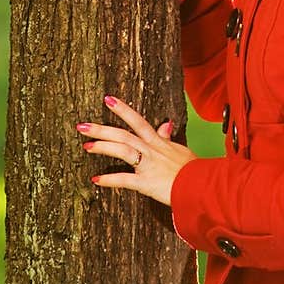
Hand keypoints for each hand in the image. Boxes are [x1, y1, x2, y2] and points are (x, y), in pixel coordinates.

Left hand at [77, 95, 196, 205]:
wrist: (201, 184)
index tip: (108, 99)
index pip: (138, 121)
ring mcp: (148, 165)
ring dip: (103, 147)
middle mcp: (151, 150)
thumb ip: (168, 138)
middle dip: (102, 129)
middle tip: (82, 126)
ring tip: (86, 146)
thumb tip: (166, 123)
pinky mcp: (146, 182)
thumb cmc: (193, 169)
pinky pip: (125, 179)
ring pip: (123, 150)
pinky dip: (110, 179)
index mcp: (158, 142)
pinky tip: (96, 179)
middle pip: (124, 134)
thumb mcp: (180, 149)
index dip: (122, 109)